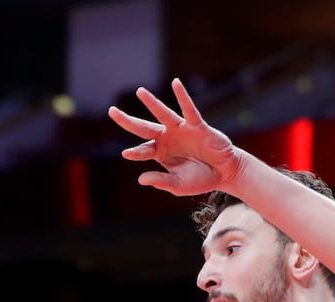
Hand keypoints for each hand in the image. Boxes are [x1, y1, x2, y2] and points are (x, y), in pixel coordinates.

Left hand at [107, 79, 245, 196]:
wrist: (223, 173)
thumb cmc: (200, 179)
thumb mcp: (179, 186)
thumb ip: (161, 181)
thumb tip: (140, 179)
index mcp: (160, 153)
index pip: (143, 150)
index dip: (136, 152)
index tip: (126, 153)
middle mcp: (167, 138)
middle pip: (144, 128)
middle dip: (127, 121)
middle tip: (111, 111)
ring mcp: (181, 130)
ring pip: (163, 114)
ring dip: (151, 103)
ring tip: (140, 91)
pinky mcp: (197, 125)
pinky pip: (188, 109)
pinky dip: (183, 96)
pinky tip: (175, 83)